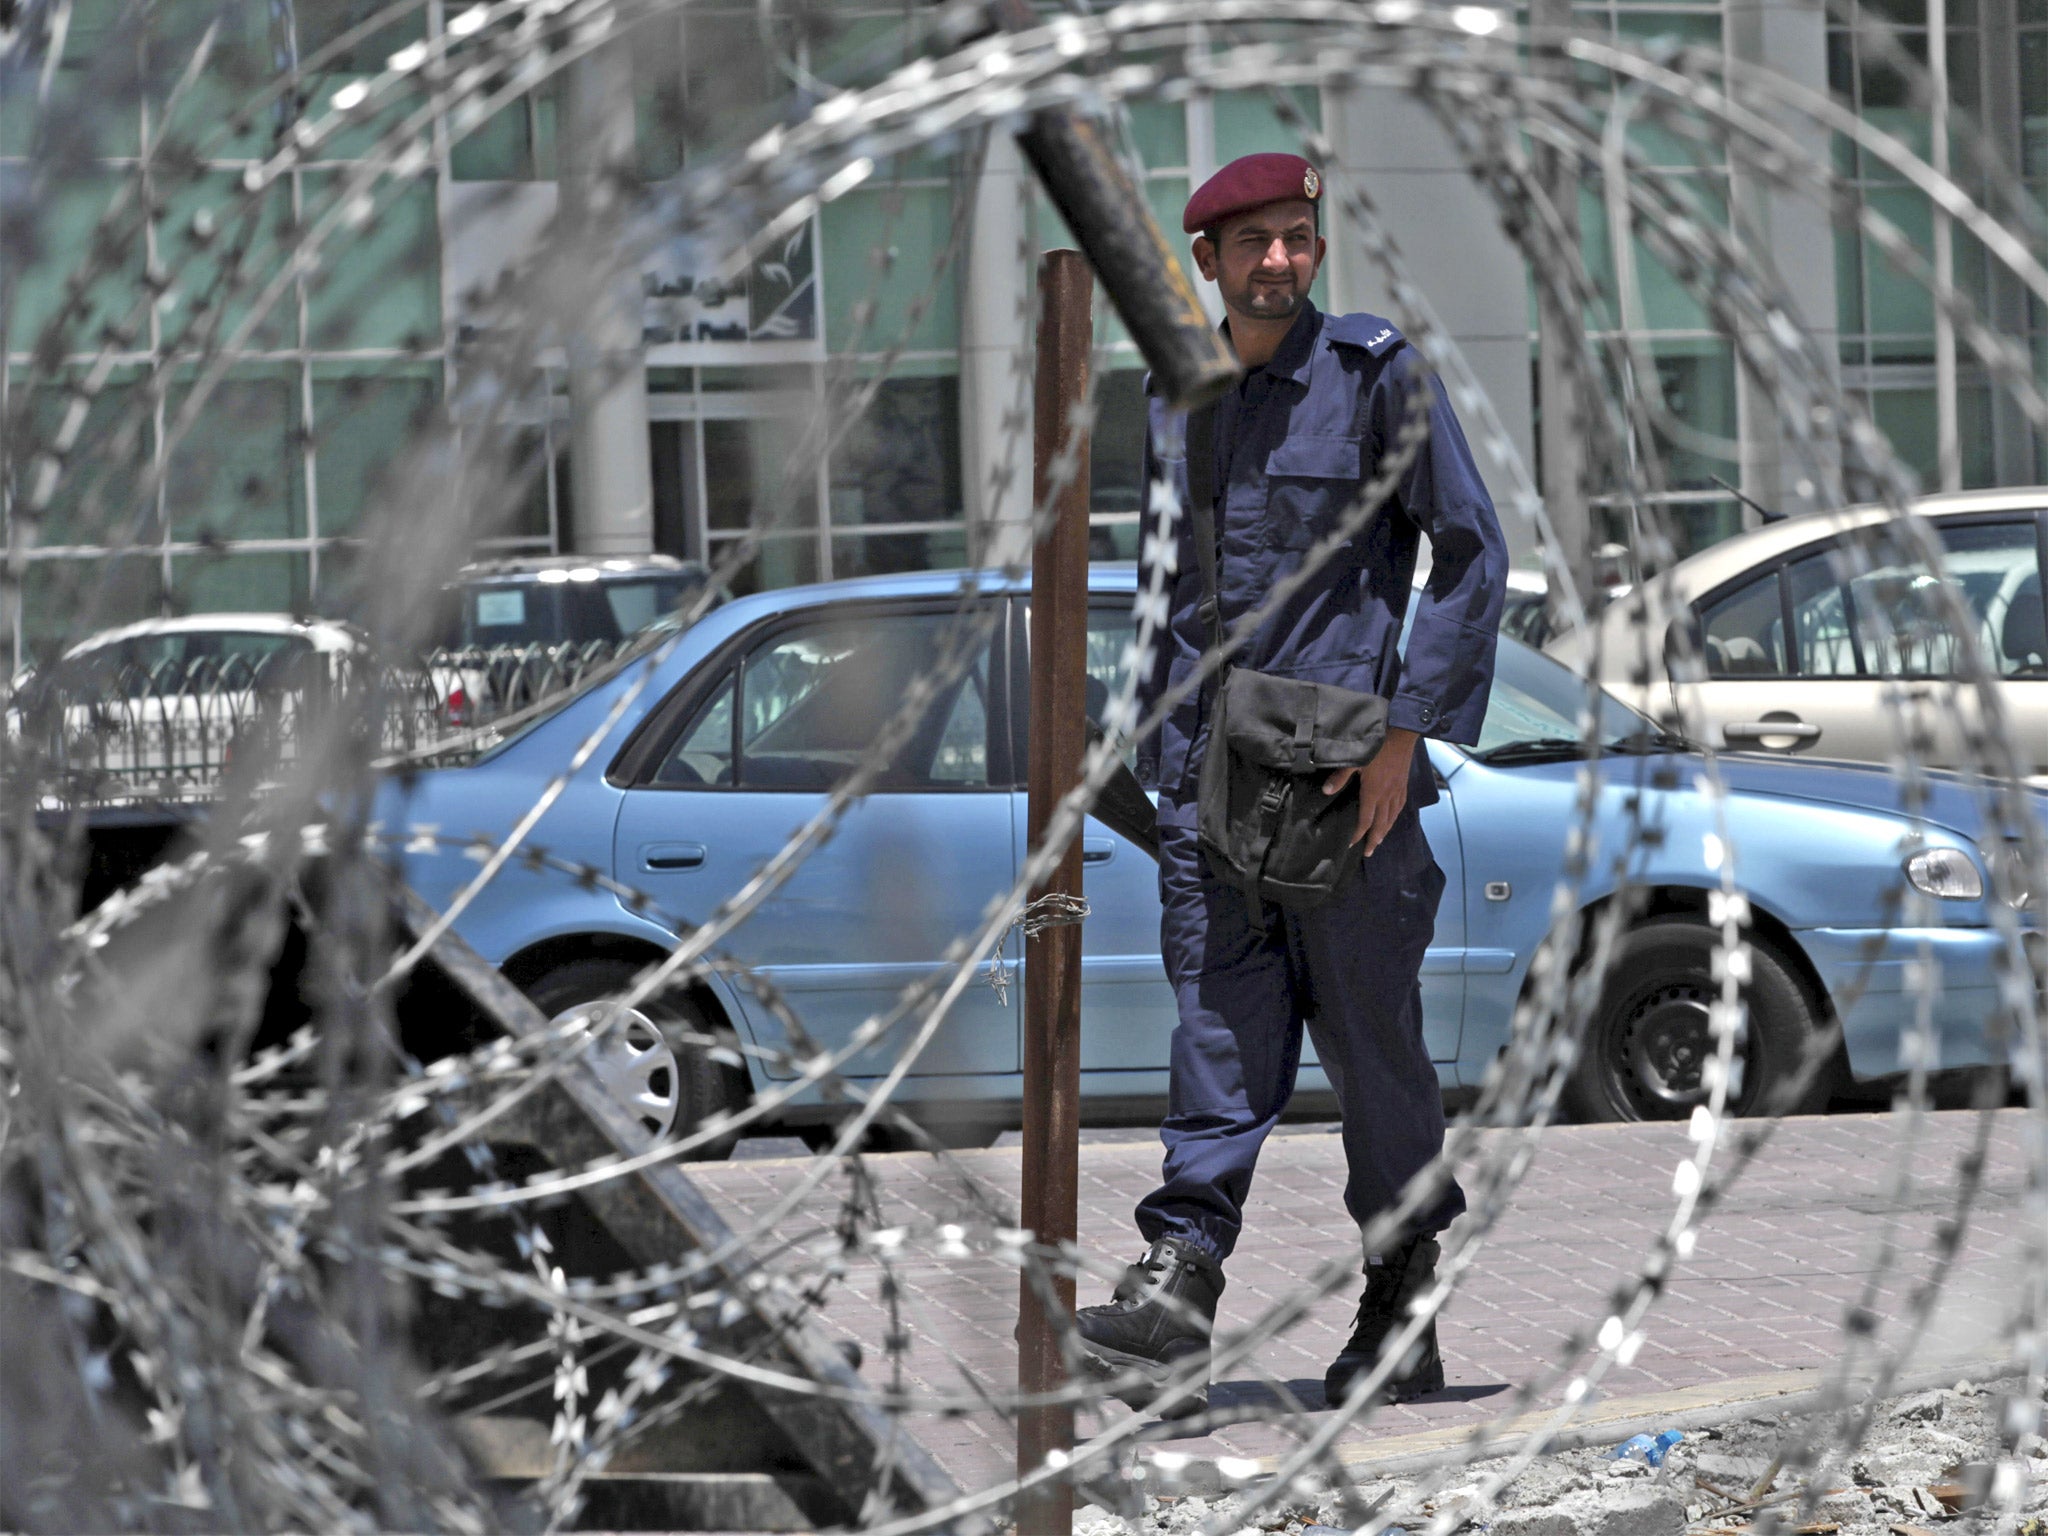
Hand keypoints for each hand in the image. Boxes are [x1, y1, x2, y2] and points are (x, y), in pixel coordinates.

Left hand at [1323, 727, 1419, 854]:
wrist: (1402, 734)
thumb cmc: (1378, 746)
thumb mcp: (1355, 760)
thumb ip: (1340, 777)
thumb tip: (1326, 791)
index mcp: (1373, 792)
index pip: (1366, 819)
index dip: (1359, 833)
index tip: (1352, 844)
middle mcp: (1387, 795)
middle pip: (1381, 824)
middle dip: (1374, 839)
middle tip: (1368, 852)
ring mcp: (1397, 791)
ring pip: (1392, 817)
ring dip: (1385, 831)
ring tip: (1379, 841)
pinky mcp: (1403, 785)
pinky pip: (1400, 806)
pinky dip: (1395, 817)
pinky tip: (1392, 818)